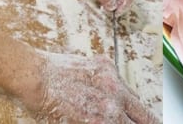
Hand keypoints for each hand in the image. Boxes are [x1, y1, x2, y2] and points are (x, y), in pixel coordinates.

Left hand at [34, 51, 159, 123]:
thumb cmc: (46, 105)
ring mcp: (112, 79)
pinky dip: (119, 92)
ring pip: (135, 99)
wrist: (34, 77)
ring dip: (135, 109)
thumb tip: (112, 122)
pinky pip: (121, 82)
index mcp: (106, 119)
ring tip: (131, 117)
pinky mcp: (106, 65)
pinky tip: (110, 97)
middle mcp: (114, 99)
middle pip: (146, 116)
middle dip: (148, 122)